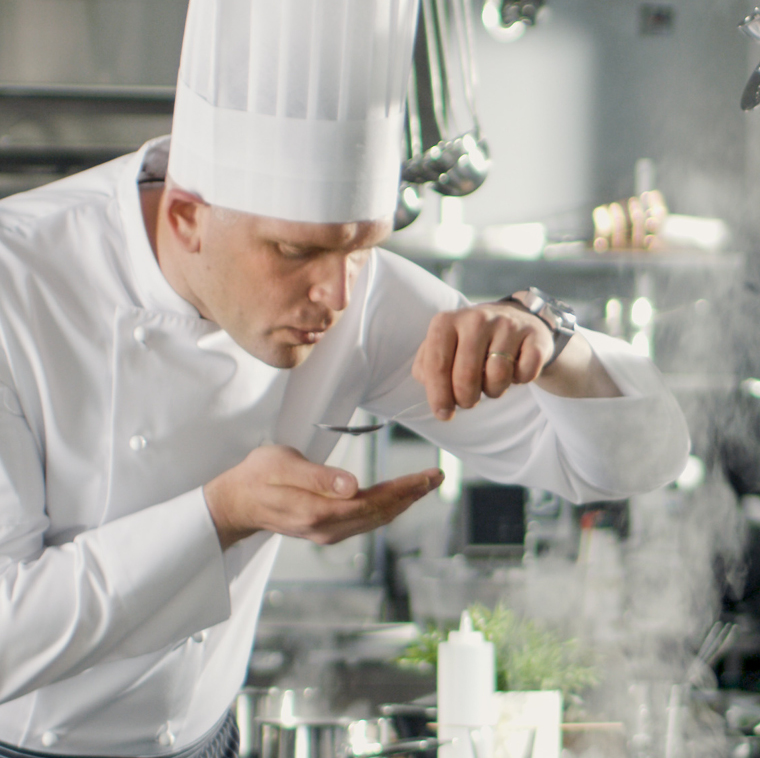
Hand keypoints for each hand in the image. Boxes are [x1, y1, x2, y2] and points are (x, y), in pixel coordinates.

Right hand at [203, 445, 443, 549]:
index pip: (373, 502)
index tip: (427, 476)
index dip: (404, 490)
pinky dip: (387, 506)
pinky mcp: (327, 529)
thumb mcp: (282, 466)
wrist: (236, 502)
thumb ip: (318, 476)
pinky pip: (366, 519)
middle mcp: (328, 528)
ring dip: (403, 502)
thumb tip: (352, 486)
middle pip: (380, 513)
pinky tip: (397, 497)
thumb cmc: (257, 478)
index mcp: (319, 512)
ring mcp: (328, 532)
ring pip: (376, 518)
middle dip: (412, 495)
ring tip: (424, 484)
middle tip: (436, 476)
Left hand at [412, 301, 555, 419]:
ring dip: (494, 390)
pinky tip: (516, 370)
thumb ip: (427, 367)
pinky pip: (526, 373)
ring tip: (492, 381)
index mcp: (446, 322)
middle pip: (466, 377)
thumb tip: (431, 387)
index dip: (439, 396)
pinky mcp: (535, 335)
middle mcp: (476, 318)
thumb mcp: (444, 347)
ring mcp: (508, 324)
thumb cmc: (471, 343)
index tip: (443, 414)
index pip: (437, 365)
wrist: (517, 320)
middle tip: (469, 399)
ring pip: (498, 376)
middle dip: (466, 399)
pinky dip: (521, 380)